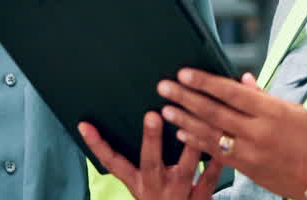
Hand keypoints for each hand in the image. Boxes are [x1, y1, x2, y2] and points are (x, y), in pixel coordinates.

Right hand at [78, 111, 223, 199]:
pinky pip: (209, 180)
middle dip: (151, 139)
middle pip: (150, 162)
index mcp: (137, 183)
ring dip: (189, 146)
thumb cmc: (163, 199)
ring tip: (193, 121)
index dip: (97, 145)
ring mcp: (177, 196)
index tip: (85, 124)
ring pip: (184, 170)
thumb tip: (145, 117)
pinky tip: (221, 141)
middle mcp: (154, 189)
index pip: (112, 162)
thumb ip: (148, 156)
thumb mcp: (147, 184)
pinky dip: (215, 162)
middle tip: (151, 115)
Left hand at [158, 70, 306, 199]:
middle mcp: (258, 132)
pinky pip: (216, 154)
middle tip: (165, 87)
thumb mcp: (293, 110)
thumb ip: (263, 96)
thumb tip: (243, 79)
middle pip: (215, 112)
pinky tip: (182, 133)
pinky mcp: (247, 170)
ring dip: (185, 120)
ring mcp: (251, 153)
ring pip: (211, 134)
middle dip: (187, 98)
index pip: (231, 93)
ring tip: (166, 108)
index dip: (205, 82)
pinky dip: (197, 142)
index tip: (184, 73)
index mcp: (271, 112)